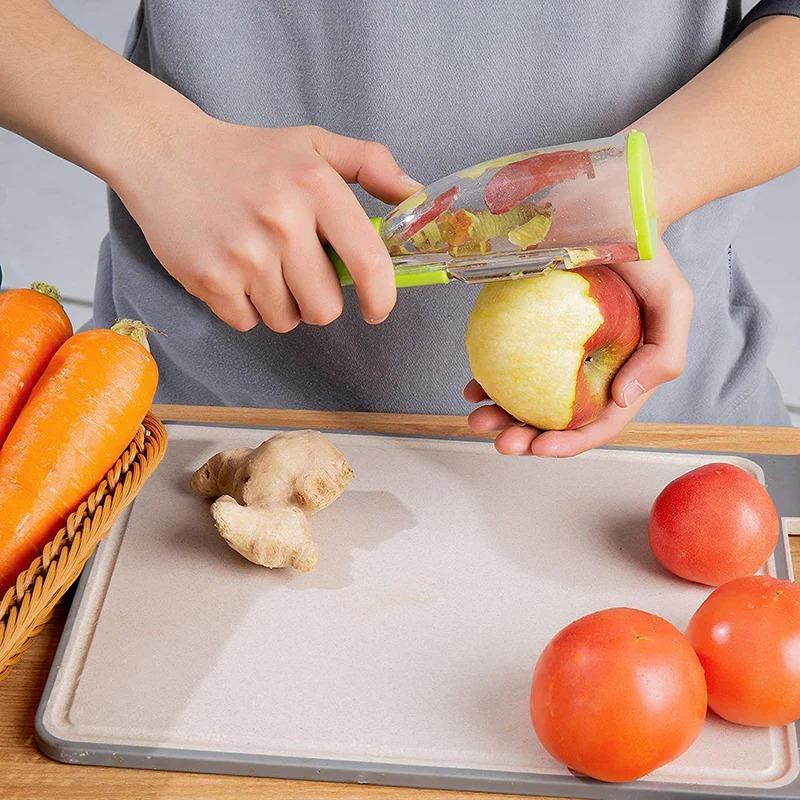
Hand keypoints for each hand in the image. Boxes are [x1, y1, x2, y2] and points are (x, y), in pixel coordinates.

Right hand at [117, 118, 420, 331]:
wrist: (163, 153)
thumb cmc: (247, 155)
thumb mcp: (313, 144)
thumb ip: (371, 164)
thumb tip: (416, 195)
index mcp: (315, 187)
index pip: (368, 263)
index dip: (381, 297)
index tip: (378, 309)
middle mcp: (281, 222)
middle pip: (325, 308)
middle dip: (318, 300)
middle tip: (298, 271)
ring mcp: (243, 254)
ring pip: (286, 320)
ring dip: (280, 303)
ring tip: (260, 264)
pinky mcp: (208, 279)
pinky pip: (248, 322)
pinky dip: (245, 307)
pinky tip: (234, 271)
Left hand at [465, 240, 693, 456]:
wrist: (613, 207)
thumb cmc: (647, 256)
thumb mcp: (673, 303)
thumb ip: (663, 355)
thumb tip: (623, 400)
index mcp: (621, 374)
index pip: (597, 422)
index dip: (570, 443)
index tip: (541, 449)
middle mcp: (585, 370)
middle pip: (554, 418)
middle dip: (525, 439)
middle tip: (501, 442)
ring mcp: (553, 352)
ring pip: (524, 396)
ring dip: (499, 415)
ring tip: (477, 417)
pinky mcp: (527, 330)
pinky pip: (505, 361)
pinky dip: (487, 378)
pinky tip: (470, 385)